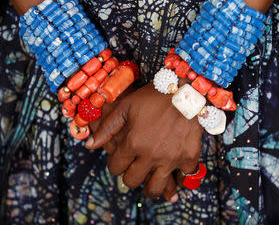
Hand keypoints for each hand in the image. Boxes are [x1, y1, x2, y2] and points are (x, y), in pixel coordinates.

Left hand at [85, 82, 203, 201]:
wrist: (186, 90)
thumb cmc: (153, 95)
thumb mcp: (126, 106)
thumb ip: (108, 128)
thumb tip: (89, 146)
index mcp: (133, 142)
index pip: (115, 167)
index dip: (115, 164)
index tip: (120, 161)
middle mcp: (151, 155)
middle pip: (132, 181)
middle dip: (130, 177)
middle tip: (134, 171)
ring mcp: (171, 158)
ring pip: (156, 188)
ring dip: (150, 188)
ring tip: (151, 183)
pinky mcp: (189, 157)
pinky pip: (183, 177)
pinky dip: (179, 176)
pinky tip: (175, 171)